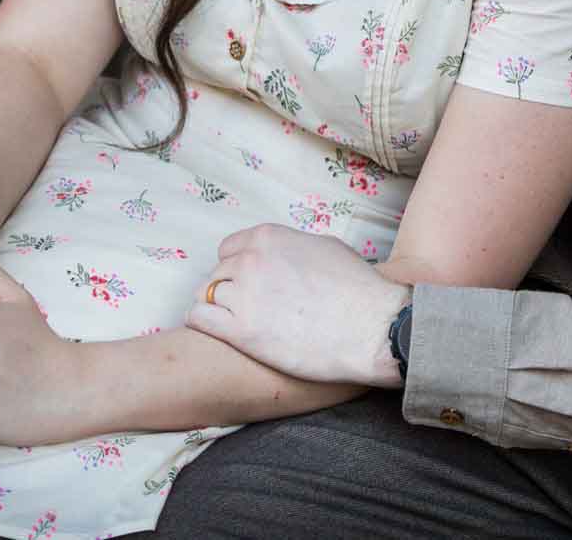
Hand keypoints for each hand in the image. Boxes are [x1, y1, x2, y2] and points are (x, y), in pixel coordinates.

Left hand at [187, 225, 410, 387]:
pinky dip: (203, 323)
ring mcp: (244, 295)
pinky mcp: (242, 331)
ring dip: (217, 308)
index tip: (248, 284)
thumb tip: (286, 255)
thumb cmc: (358, 289)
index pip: (228, 248)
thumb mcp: (325, 248)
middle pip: (217, 272)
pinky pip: (199, 319)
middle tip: (247, 309)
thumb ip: (293, 248)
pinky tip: (220, 333)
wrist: (371, 328)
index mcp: (269, 238)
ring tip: (233, 324)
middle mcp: (251, 261)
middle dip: (229, 289)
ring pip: (206, 295)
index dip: (237, 267)